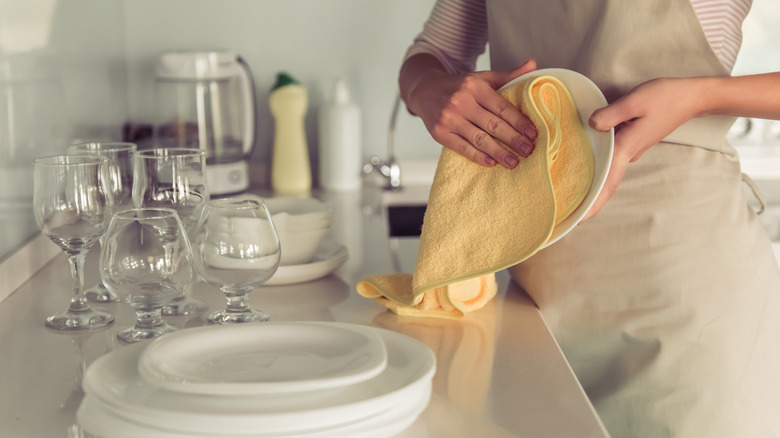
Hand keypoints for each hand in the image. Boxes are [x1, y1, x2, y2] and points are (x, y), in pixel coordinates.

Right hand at [404, 59, 538, 168]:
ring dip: (498, 152)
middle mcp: (461, 102)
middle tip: (528, 151)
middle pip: (492, 125)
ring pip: (479, 139)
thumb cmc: (457, 87)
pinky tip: (491, 162)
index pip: (501, 107)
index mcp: (474, 86)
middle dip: (513, 139)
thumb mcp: (481, 77)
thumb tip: (533, 65)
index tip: (532, 134)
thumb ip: (507, 75)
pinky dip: (477, 156)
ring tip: (514, 162)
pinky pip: (462, 148)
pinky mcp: (440, 133)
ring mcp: (449, 119)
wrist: (424, 91)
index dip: (518, 121)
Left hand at [581, 77, 707, 220]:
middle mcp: (629, 154)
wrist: (691, 97)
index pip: (608, 183)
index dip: (594, 203)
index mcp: (627, 148)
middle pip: (606, 181)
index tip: (581, 220)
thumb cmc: (665, 98)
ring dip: (592, 179)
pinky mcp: (634, 141)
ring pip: (608, 167)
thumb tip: (592, 125)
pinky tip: (587, 162)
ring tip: (571, 190)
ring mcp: (632, 149)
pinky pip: (613, 156)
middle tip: (568, 210)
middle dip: (589, 197)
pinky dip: (600, 162)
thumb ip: (610, 115)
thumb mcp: (634, 102)